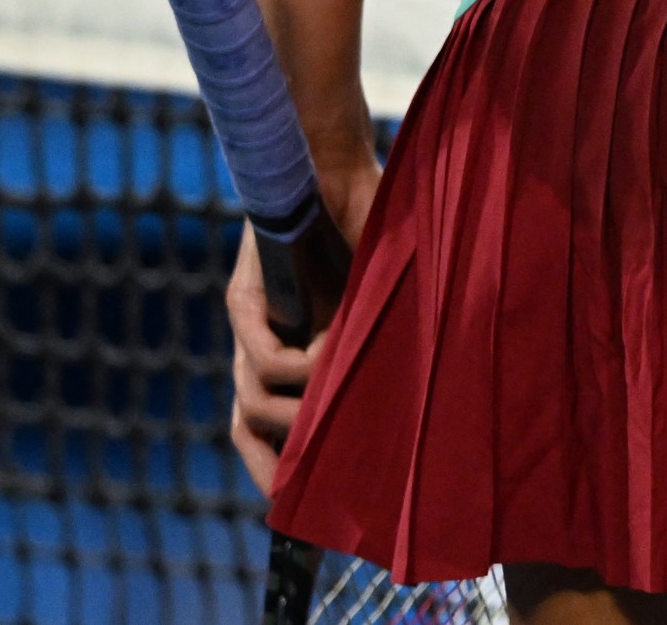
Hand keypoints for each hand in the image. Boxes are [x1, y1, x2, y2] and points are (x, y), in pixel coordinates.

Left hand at [224, 155, 377, 495]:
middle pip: (246, 426)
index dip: (277, 467)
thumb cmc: (368, 226)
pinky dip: (300, 366)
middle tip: (309, 481)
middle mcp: (263, 341)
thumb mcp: (381, 299)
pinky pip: (266, 355)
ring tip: (335, 395)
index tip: (300, 503)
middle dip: (274, 462)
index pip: (266, 426)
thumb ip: (384, 340)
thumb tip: (424, 396)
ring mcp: (249, 322)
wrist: (335, 163)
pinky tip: (332, 350)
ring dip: (298, 411)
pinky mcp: (243, 296)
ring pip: (253, 399)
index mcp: (291, 347)